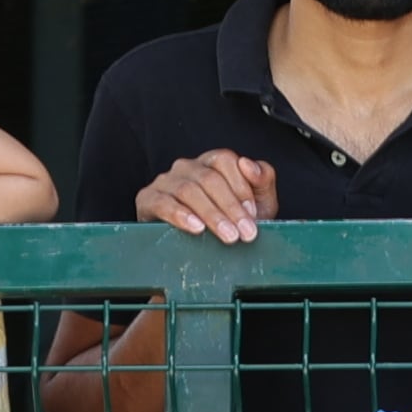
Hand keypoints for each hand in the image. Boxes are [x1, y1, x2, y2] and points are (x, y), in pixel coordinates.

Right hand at [137, 150, 276, 241]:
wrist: (204, 250)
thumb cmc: (231, 221)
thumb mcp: (258, 203)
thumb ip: (263, 180)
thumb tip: (248, 164)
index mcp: (213, 162)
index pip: (225, 160)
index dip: (241, 187)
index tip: (253, 214)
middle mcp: (188, 167)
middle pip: (208, 178)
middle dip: (230, 208)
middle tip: (244, 233)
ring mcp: (166, 181)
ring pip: (188, 190)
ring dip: (211, 214)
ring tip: (227, 235)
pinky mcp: (148, 198)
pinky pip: (162, 202)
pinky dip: (179, 215)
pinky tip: (196, 227)